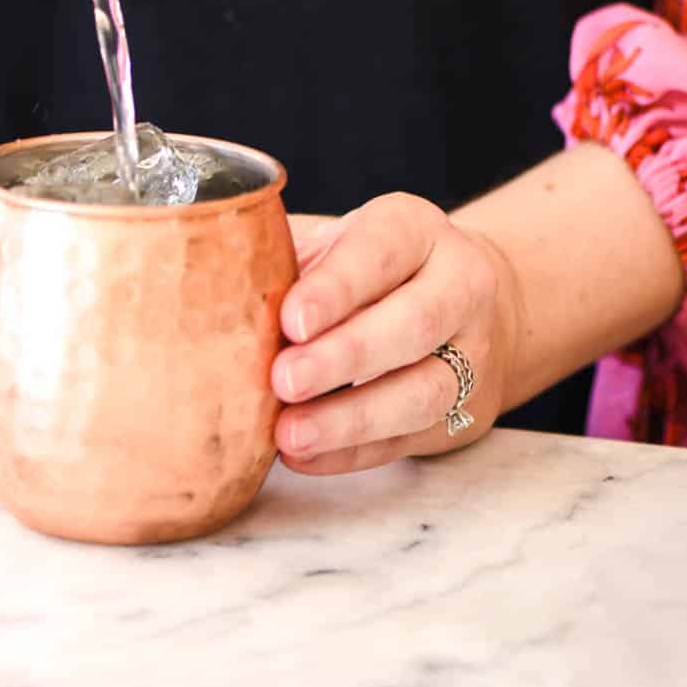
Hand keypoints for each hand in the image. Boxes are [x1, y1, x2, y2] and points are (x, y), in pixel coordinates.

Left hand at [274, 195, 522, 474]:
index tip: (290, 320)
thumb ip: (290, 258)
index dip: (337, 288)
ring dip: (352, 419)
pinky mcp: (463, 410)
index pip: (382, 251)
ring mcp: (469, 353)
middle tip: (284, 379)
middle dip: (345, 356)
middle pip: (414, 324)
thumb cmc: (370, 266)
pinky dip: (353, 453)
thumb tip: (216, 284)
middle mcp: (458, 286)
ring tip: (289, 434)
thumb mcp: (338, 241)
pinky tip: (304, 457)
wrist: (463, 301)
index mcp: (417, 230)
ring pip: (422, 392)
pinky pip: (410, 439)